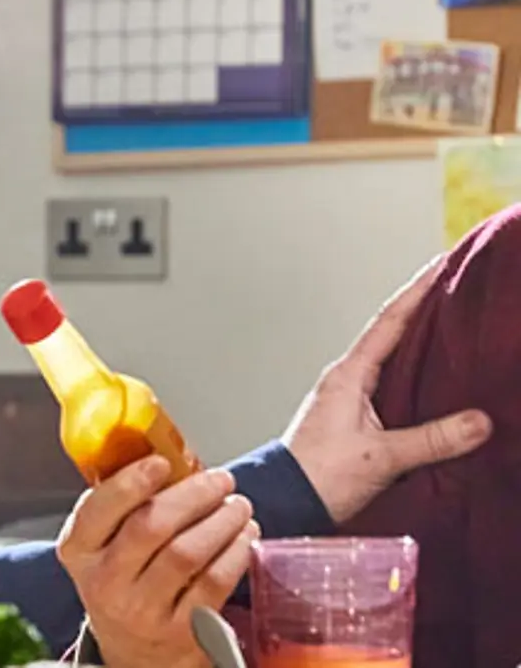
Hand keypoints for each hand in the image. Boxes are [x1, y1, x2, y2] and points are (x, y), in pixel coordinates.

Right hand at [56, 456, 258, 667]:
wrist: (134, 651)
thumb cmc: (122, 582)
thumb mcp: (102, 547)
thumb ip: (122, 507)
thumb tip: (168, 455)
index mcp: (79, 552)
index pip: (98, 511)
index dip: (131, 483)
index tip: (162, 462)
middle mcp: (105, 582)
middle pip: (151, 527)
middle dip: (193, 495)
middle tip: (220, 479)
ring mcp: (143, 609)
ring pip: (187, 554)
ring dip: (221, 521)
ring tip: (238, 504)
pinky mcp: (180, 630)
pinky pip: (214, 582)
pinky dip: (235, 553)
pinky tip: (244, 535)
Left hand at [282, 254, 492, 523]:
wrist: (285, 501)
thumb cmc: (319, 476)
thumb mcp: (381, 457)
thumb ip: (432, 440)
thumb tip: (481, 421)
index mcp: (349, 375)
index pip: (389, 322)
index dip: (417, 292)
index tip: (440, 265)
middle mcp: (348, 379)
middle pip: (394, 335)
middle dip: (425, 312)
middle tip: (458, 287)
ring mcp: (351, 398)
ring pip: (394, 361)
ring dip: (422, 344)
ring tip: (457, 325)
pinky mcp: (356, 420)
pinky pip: (393, 386)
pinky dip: (417, 376)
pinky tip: (440, 382)